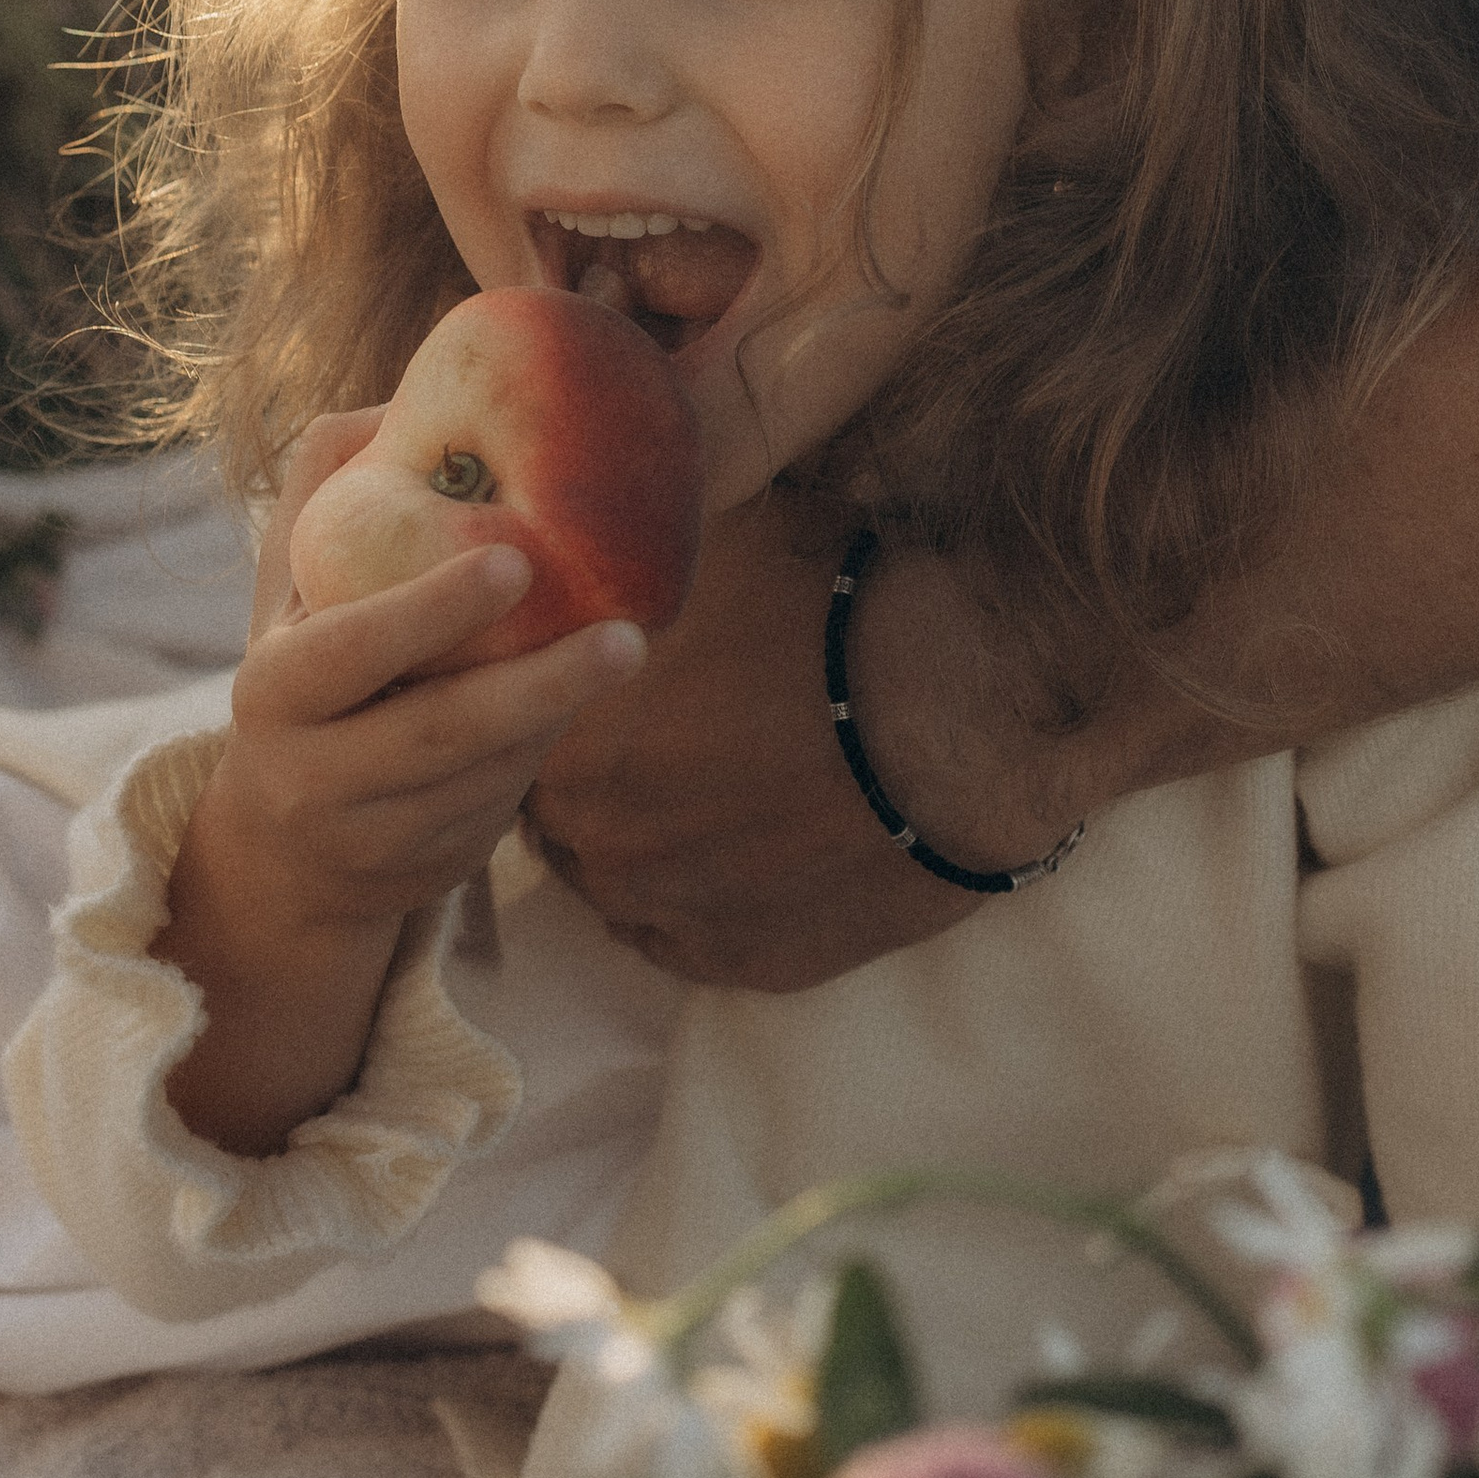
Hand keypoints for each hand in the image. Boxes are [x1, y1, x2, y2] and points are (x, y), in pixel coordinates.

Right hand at [160, 418, 644, 1150]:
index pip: (351, 651)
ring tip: (620, 646)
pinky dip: (543, 747)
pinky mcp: (429, 871)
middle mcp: (312, 776)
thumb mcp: (288, 580)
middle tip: (628, 635)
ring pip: (490, 772)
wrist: (283, 842)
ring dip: (556, 711)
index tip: (516, 563)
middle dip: (541, 685)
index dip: (429, 611)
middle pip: (442, 734)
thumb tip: (406, 389)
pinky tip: (578, 695)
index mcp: (274, 690)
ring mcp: (374, 838)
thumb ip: (325, 481)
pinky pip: (503, 804)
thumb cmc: (306, 660)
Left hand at [521, 492, 1144, 990]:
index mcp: (568, 746)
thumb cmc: (834, 613)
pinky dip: (717, 898)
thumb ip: (635, 556)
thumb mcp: (715, 549)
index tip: (609, 691)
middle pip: (568, 824)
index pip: (520, 744)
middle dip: (605, 785)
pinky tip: (764, 848)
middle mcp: (599, 847)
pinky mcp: (751, 965)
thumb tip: (604, 513)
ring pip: (630, 888)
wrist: (959, 712)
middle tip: (672, 737)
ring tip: (725, 793)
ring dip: (657, 848)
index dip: (562, 715)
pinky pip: (697, 939)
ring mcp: (675, 915)